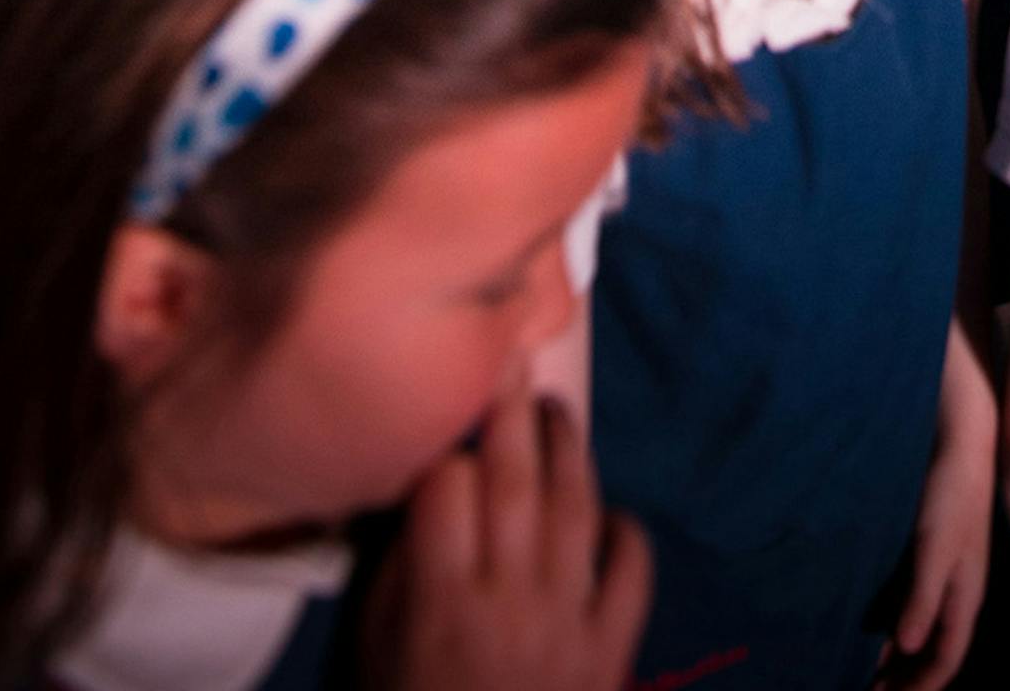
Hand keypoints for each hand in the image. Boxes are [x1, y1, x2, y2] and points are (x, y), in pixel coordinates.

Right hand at [367, 382, 652, 690]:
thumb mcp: (376, 655)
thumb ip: (398, 574)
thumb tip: (420, 500)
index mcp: (441, 607)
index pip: (447, 492)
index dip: (444, 457)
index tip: (444, 442)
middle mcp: (510, 605)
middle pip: (517, 483)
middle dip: (513, 410)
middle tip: (512, 355)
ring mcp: (568, 627)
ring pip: (576, 511)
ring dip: (568, 449)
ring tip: (554, 410)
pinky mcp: (611, 653)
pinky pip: (633, 574)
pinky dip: (627, 532)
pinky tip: (610, 512)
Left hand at [886, 334, 995, 685]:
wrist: (961, 443)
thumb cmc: (950, 495)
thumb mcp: (935, 548)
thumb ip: (921, 598)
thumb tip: (905, 648)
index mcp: (965, 598)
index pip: (945, 660)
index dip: (919, 689)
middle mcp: (958, 593)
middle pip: (934, 652)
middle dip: (907, 680)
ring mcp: (947, 575)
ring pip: (924, 631)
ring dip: (900, 657)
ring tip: (867, 673)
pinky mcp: (933, 555)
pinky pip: (916, 607)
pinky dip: (897, 627)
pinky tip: (876, 627)